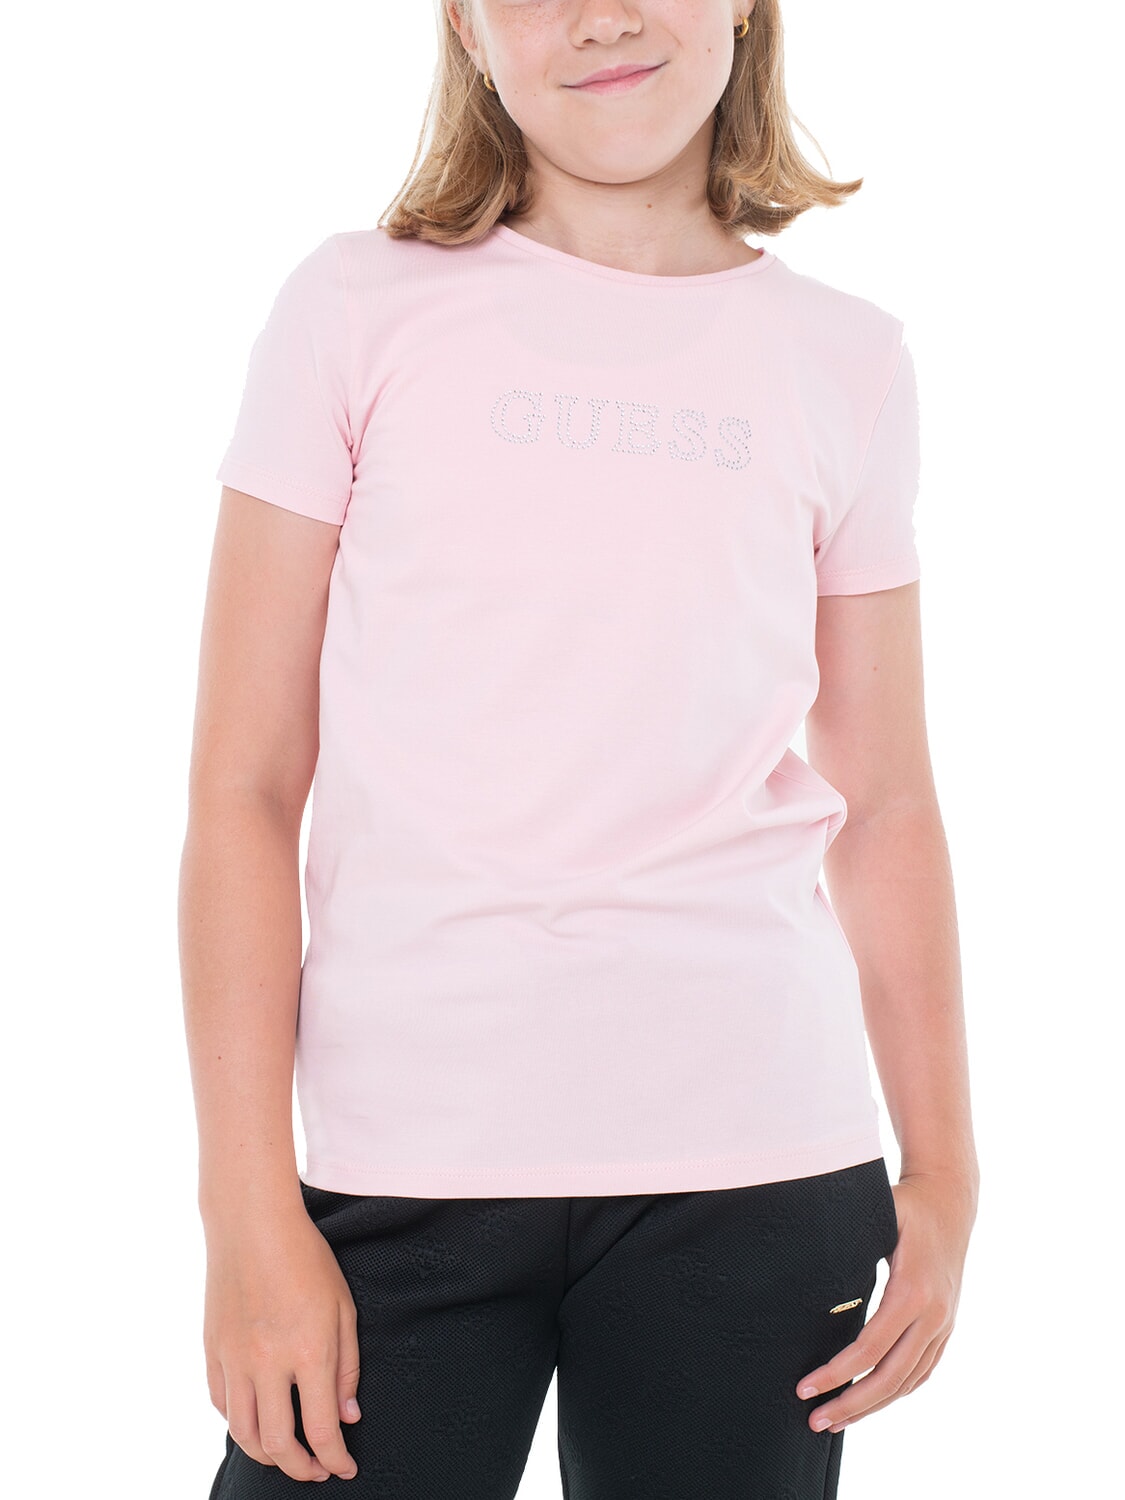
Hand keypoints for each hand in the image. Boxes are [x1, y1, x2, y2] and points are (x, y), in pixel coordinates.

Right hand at [203, 1204, 361, 1481]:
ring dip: (267, 1455)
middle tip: (316, 1470)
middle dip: (300, 1469)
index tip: (345, 1468)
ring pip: (243, 1433)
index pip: (321, 1428)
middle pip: (278, 1444)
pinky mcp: (212, 1351)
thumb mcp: (343, 1306)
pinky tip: (258, 1422)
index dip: (335, 1459)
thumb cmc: (306, 1257)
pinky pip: (222, 1405)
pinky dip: (240, 1424)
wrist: (252, 1224)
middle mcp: (268, 1362)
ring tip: (287, 1455)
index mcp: (309, 1350)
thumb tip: (348, 1417)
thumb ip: (347, 1367)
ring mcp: (234, 1358)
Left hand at [795, 1170, 976, 1433]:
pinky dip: (897, 1391)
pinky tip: (872, 1402)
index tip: (805, 1388)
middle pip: (890, 1377)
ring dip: (873, 1406)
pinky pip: (922, 1371)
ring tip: (836, 1420)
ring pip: (908, 1381)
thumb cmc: (904, 1205)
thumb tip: (799, 1262)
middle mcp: (934, 1314)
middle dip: (852, 1404)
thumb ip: (845, 1241)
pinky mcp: (946, 1326)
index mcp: (913, 1290)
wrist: (950, 1200)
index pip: (870, 1347)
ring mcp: (944, 1323)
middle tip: (815, 1422)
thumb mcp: (875, 1215)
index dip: (837, 1373)